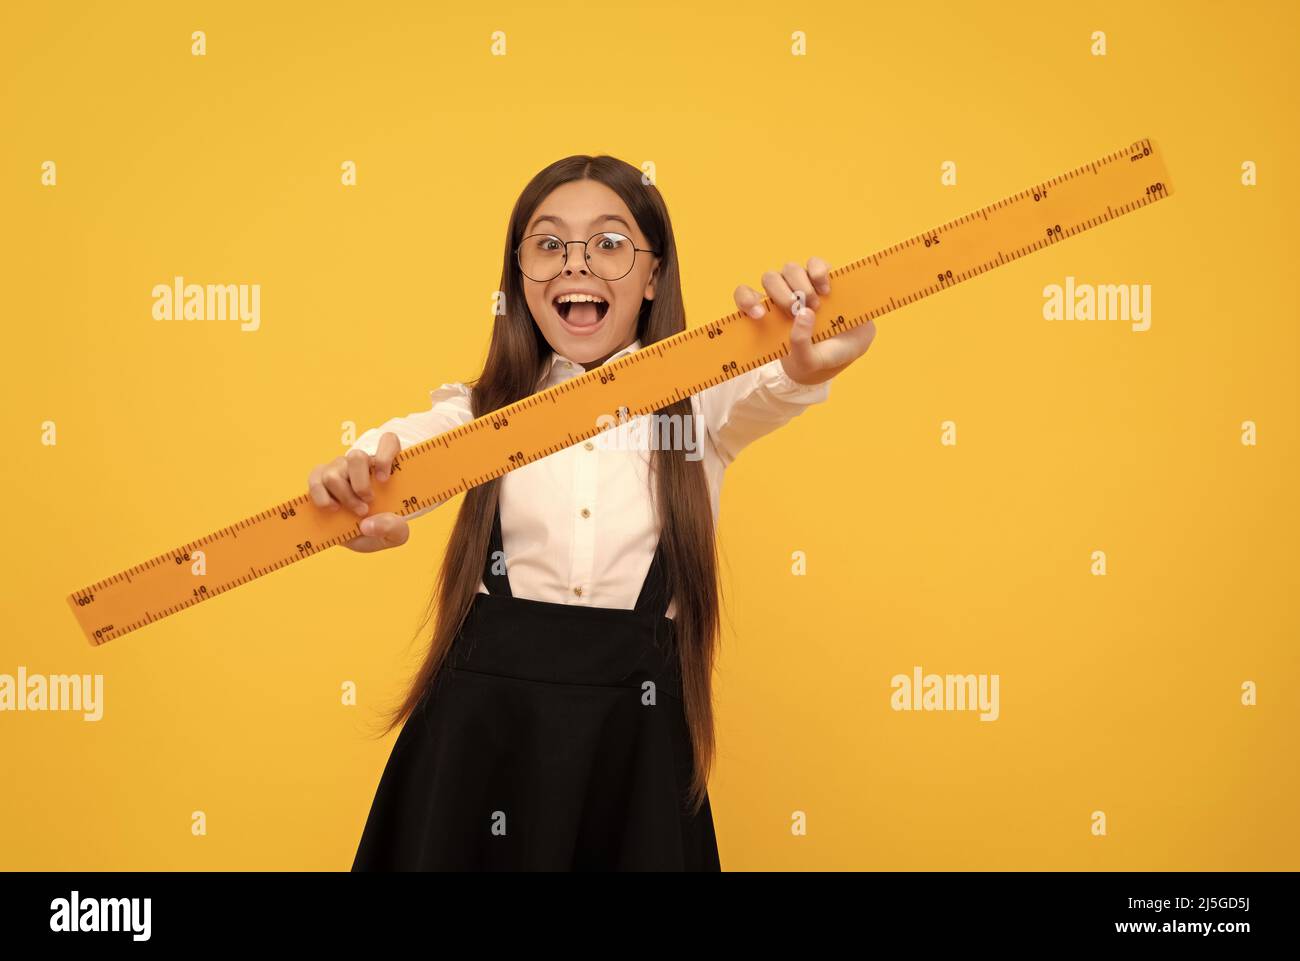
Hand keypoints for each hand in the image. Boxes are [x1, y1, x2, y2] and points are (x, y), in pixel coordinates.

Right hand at [307, 431, 410, 552]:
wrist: (360, 535)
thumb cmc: (381, 526)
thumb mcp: (396, 533)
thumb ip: (392, 528)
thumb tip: (367, 525)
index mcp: (385, 467)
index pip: (388, 441)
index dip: (386, 455)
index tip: (384, 479)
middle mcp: (361, 463)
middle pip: (356, 456)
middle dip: (360, 484)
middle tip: (367, 503)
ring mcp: (339, 468)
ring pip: (334, 473)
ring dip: (343, 496)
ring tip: (354, 512)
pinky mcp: (320, 478)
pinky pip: (316, 480)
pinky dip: (321, 497)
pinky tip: (332, 509)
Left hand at [733, 256, 876, 384]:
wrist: (850, 349)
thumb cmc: (822, 356)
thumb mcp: (808, 360)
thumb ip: (800, 344)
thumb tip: (803, 313)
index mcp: (769, 313)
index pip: (745, 295)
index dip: (746, 300)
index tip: (759, 314)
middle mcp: (783, 293)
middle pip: (769, 278)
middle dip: (781, 295)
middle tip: (796, 312)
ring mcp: (803, 283)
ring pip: (790, 269)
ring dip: (801, 287)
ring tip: (816, 307)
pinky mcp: (824, 277)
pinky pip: (815, 263)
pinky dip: (819, 273)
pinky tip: (826, 291)